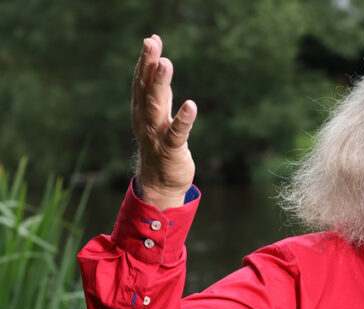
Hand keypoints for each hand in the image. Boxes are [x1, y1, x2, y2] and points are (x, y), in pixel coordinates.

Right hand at [131, 34, 196, 209]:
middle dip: (148, 65)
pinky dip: (184, 119)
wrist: (159, 182)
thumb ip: (159, 90)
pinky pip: (178, 133)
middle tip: (152, 44)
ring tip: (166, 64)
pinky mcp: (171, 149)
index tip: (152, 39)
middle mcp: (146, 119)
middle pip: (145, 88)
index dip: (145, 60)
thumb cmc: (160, 144)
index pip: (141, 81)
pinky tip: (191, 105)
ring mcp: (157, 134)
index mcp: (142, 110)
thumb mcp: (158, 114)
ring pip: (157, 106)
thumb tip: (159, 62)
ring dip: (161, 84)